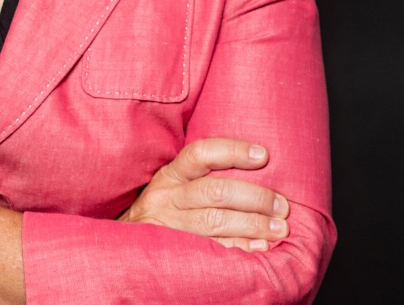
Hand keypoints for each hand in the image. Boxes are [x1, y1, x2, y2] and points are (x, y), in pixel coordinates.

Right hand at [118, 138, 289, 249]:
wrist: (122, 248)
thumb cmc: (162, 211)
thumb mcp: (172, 186)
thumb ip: (199, 177)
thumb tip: (253, 167)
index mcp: (169, 175)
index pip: (201, 153)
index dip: (233, 151)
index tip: (263, 155)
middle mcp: (167, 198)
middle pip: (216, 192)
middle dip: (254, 198)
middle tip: (281, 205)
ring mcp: (170, 226)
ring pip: (215, 222)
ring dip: (252, 225)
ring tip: (278, 228)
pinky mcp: (174, 253)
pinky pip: (211, 251)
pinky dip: (238, 249)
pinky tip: (259, 249)